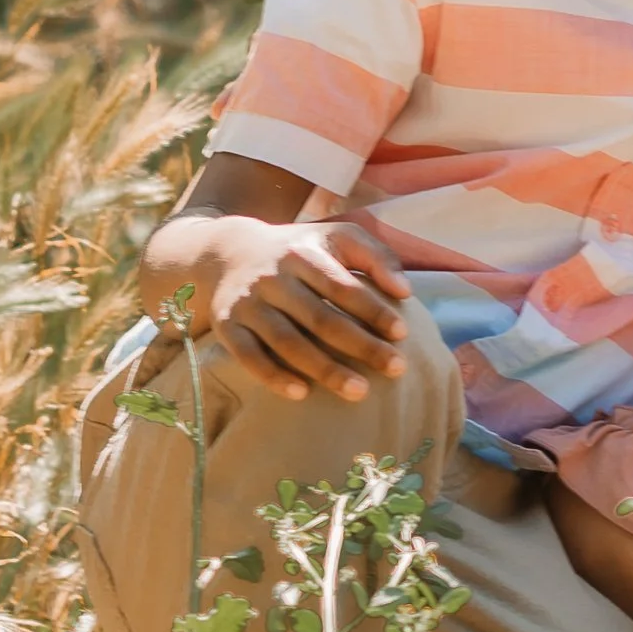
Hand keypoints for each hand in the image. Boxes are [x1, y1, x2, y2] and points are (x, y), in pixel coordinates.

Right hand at [193, 218, 410, 406]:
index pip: (343, 286)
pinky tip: (302, 393)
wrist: (229, 253)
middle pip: (320, 318)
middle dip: (360, 345)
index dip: (373, 310)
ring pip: (287, 341)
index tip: (402, 333)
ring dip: (324, 369)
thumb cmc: (300, 251)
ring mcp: (249, 304)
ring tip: (359, 391)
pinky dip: (273, 376)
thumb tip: (404, 290)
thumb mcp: (337, 238)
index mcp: (303, 254)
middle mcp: (273, 278)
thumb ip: (376, 256)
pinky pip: (249, 356)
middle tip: (396, 369)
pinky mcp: (228, 327)